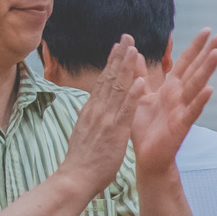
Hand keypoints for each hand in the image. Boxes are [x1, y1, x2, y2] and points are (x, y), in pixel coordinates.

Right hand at [59, 39, 143, 192]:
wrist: (75, 178)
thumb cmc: (83, 160)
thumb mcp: (84, 132)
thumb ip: (90, 118)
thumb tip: (90, 109)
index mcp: (91, 110)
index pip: (103, 81)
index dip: (111, 63)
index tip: (118, 47)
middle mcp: (97, 110)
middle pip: (109, 78)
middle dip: (119, 56)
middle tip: (127, 37)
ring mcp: (105, 119)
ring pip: (117, 88)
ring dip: (126, 68)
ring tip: (134, 49)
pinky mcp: (114, 131)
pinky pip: (125, 110)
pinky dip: (133, 95)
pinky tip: (141, 81)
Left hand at [132, 29, 216, 178]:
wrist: (147, 156)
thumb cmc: (145, 128)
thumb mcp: (139, 96)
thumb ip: (138, 75)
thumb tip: (133, 52)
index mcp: (170, 88)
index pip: (185, 62)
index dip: (195, 46)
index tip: (208, 30)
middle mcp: (179, 96)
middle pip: (196, 69)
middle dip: (208, 52)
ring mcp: (182, 110)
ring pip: (197, 86)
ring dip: (207, 70)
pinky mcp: (181, 125)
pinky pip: (192, 111)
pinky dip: (201, 101)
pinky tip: (210, 90)